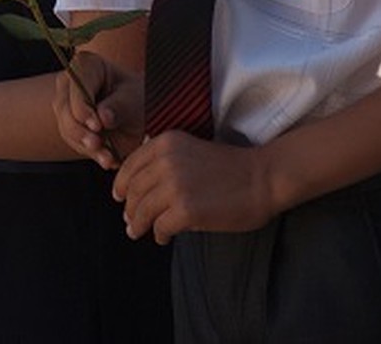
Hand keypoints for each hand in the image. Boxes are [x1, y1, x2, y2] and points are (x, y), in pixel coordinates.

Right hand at [52, 50, 143, 168]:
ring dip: (86, 145)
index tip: (97, 125)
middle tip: (97, 144)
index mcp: (86, 65)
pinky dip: (90, 153)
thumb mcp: (136, 98)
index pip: (76, 87)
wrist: (140, 114)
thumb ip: (120, 106)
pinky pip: (74, 141)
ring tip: (106, 157)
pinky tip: (106, 159)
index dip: (83, 108)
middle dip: (81, 130)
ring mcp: (66, 105)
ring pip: (66, 128)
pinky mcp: (69, 125)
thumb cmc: (138, 98)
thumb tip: (103, 117)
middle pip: (65, 109)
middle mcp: (69, 83)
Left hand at [114, 132, 276, 244]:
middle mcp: (165, 161)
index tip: (118, 196)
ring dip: (137, 224)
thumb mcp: (190, 149)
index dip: (121, 184)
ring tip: (137, 232)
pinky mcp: (186, 210)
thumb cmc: (230, 167)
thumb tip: (141, 185)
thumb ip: (165, 159)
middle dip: (129, 207)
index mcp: (165, 142)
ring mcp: (175, 186)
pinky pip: (160, 226)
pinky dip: (159, 234)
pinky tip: (163, 237)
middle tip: (128, 221)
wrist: (261, 178)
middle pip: (134, 189)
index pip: (131, 165)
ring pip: (142, 210)